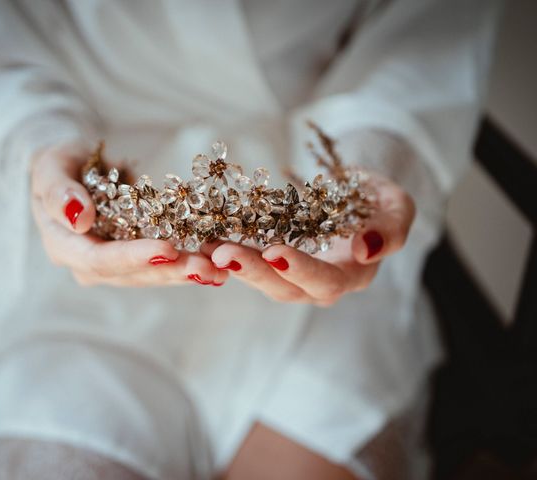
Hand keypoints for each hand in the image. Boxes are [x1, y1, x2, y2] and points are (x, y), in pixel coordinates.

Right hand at [30, 143, 228, 286]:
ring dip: (186, 274)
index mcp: (64, 246)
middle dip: (171, 271)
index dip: (133, 257)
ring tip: (219, 270)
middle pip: (132, 274)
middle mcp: (89, 264)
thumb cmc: (59, 164)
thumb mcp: (51, 168)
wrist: (72, 170)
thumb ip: (58, 192)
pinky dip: (188, 265)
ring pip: (151, 275)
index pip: (99, 260)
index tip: (168, 250)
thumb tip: (78, 218)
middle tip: (208, 268)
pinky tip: (216, 267)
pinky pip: (162, 265)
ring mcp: (114, 265)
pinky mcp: (135, 259)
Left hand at [210, 171, 414, 305]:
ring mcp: (291, 274)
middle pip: (284, 288)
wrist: (354, 194)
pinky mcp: (270, 260)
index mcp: (351, 275)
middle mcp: (317, 283)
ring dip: (232, 264)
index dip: (301, 270)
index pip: (326, 282)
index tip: (276, 253)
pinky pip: (247, 260)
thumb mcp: (397, 208)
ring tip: (204, 248)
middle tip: (222, 252)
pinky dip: (224, 252)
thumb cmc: (378, 201)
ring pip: (260, 278)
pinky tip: (201, 239)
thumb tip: (368, 250)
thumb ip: (391, 231)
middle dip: (253, 271)